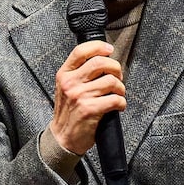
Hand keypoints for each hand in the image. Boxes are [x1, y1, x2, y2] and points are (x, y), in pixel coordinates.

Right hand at [49, 40, 125, 155]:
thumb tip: (103, 61)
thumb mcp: (66, 87)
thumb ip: (79, 73)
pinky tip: (118, 106)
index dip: (98, 47)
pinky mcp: (90, 109)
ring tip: (118, 94)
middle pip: (100, 63)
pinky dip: (121, 103)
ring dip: (121, 88)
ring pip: (111, 81)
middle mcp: (71, 83)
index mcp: (64, 74)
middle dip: (116, 68)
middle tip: (118, 77)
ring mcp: (80, 96)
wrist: (62, 137)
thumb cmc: (68, 112)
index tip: (109, 50)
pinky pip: (115, 99)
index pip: (81, 51)